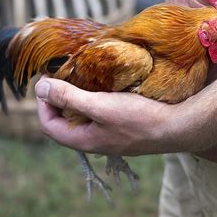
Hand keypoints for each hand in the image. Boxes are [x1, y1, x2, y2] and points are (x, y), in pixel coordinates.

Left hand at [34, 76, 202, 155]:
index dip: (42, 103)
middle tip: (62, 76)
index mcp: (83, 140)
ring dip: (77, 98)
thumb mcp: (100, 105)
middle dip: (58, 99)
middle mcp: (94, 141)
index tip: (47, 79)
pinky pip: (100, 115)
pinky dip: (95, 99)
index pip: (49, 124)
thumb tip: (39, 88)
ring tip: (81, 77)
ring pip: (84, 117)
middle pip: (65, 121)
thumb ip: (68, 97)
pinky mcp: (123, 128)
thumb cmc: (139, 118)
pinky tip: (104, 86)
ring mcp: (110, 136)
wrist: (177, 127)